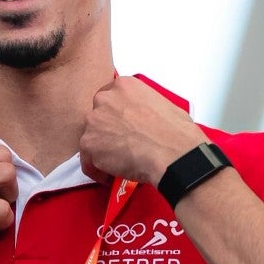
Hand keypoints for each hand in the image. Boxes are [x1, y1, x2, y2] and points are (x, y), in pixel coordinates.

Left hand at [78, 74, 203, 189]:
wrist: (173, 152)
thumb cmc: (175, 132)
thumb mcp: (162, 104)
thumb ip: (143, 107)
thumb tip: (145, 120)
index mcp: (124, 86)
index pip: (109, 98)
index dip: (114, 116)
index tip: (119, 126)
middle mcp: (105, 99)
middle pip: (96, 117)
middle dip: (106, 132)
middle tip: (119, 146)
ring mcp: (94, 121)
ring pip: (91, 139)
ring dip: (102, 152)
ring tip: (117, 165)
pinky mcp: (89, 144)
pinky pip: (88, 162)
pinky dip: (98, 172)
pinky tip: (111, 177)